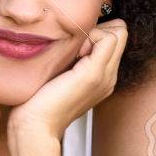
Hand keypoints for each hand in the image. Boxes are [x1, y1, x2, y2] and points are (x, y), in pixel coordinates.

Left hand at [8, 19, 127, 142]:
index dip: (95, 32)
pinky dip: (90, 36)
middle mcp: (108, 76)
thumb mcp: (60, 72)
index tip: (72, 46)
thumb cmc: (38, 100)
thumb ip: (71, 56)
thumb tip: (72, 35)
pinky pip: (109, 37)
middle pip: (120, 33)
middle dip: (97, 29)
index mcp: (102, 76)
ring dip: (93, 32)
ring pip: (118, 32)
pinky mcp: (94, 73)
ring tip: (72, 52)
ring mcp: (105, 75)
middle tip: (73, 47)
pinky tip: (71, 53)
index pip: (114, 37)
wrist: (35, 125)